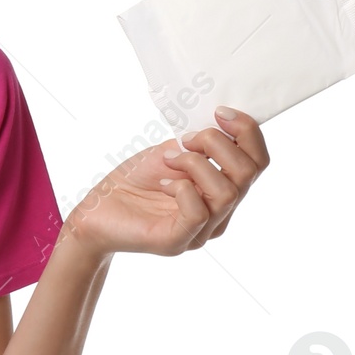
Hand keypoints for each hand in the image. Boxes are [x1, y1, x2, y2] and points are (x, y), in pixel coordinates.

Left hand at [64, 107, 268, 257]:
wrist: (96, 209)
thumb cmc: (134, 181)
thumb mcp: (172, 152)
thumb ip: (200, 144)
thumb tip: (224, 123)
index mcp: (222, 189)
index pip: (258, 162)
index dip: (247, 131)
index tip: (219, 112)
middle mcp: (220, 214)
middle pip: (249, 173)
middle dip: (218, 143)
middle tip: (185, 140)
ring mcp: (202, 231)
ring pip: (227, 192)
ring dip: (195, 163)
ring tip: (168, 160)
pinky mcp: (178, 241)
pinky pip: (199, 211)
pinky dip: (182, 187)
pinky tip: (163, 183)